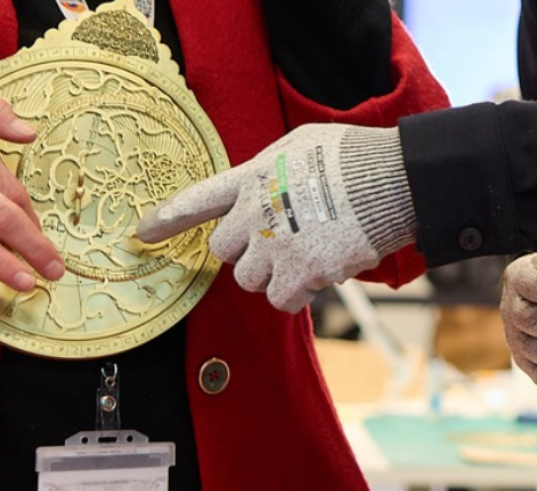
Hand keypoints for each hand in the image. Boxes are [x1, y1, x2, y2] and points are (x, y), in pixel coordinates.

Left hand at [137, 124, 415, 311]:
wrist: (393, 178)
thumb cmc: (354, 157)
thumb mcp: (302, 145)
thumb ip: (272, 170)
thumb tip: (267, 187)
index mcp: (254, 177)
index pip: (199, 198)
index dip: (168, 217)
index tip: (143, 233)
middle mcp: (255, 212)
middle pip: (222, 251)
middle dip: (246, 252)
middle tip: (279, 243)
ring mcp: (276, 244)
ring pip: (250, 281)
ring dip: (274, 275)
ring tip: (308, 253)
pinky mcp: (302, 271)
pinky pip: (282, 300)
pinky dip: (298, 295)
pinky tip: (321, 272)